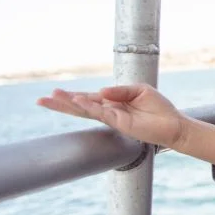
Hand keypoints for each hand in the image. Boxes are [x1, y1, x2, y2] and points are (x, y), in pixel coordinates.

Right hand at [37, 84, 185, 148]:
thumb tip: (101, 91)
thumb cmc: (159, 108)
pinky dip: (89, 106)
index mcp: (112, 102)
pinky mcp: (120, 123)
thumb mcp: (139, 90)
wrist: (173, 124)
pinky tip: (78, 101)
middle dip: (61, 103)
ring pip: (86, 110)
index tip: (54, 92)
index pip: (88, 98)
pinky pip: (101, 113)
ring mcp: (113, 118)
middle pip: (80, 106)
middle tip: (40, 100)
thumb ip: (119, 90)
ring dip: (69, 104)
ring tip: (51, 98)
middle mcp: (110, 111)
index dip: (72, 96)